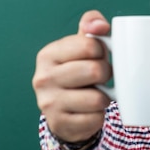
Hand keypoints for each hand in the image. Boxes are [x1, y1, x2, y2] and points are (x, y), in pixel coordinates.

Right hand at [32, 10, 111, 142]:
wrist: (65, 111)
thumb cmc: (78, 72)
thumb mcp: (81, 47)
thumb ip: (91, 28)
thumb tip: (100, 25)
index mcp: (48, 54)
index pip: (90, 45)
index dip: (103, 51)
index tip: (98, 56)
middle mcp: (43, 78)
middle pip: (95, 70)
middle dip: (105, 74)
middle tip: (100, 77)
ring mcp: (49, 103)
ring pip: (97, 98)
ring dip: (104, 97)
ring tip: (95, 94)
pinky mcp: (60, 124)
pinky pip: (95, 119)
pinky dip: (99, 116)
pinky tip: (90, 111)